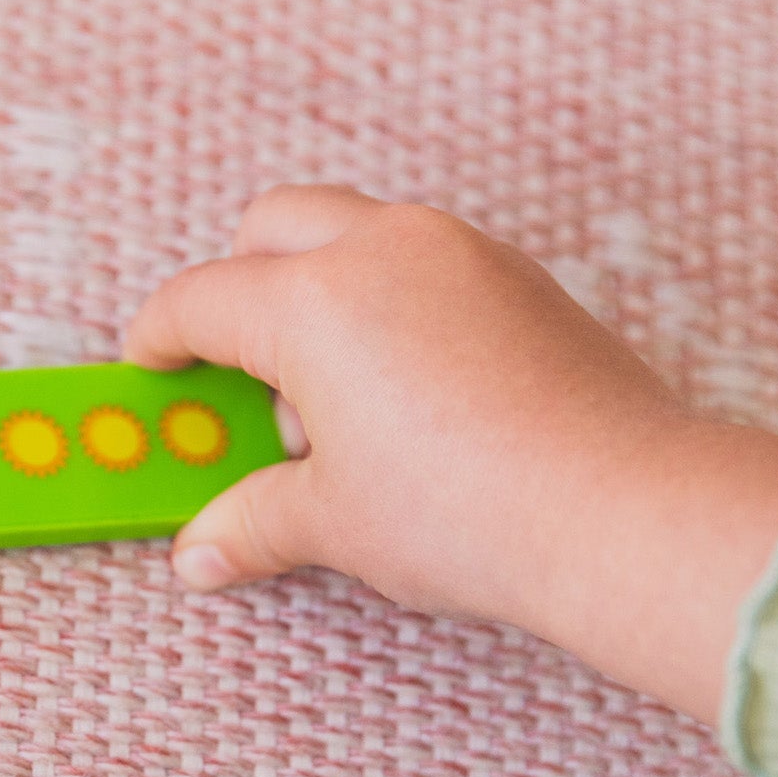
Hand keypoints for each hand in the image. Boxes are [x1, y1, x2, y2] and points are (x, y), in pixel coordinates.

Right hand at [124, 185, 777, 721]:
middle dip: (235, 283)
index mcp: (314, 300)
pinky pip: (426, 261)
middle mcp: (384, 249)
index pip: (202, 300)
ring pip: (356, 231)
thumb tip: (206, 551)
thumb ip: (255, 521)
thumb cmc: (473, 511)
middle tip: (230, 365)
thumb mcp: (334, 522)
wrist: (625, 513)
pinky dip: (390, 300)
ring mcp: (461, 253)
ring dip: (318, 288)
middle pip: (272, 225)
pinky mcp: (521, 278)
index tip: (152, 367)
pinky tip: (403, 391)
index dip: (161, 338)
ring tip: (326, 397)